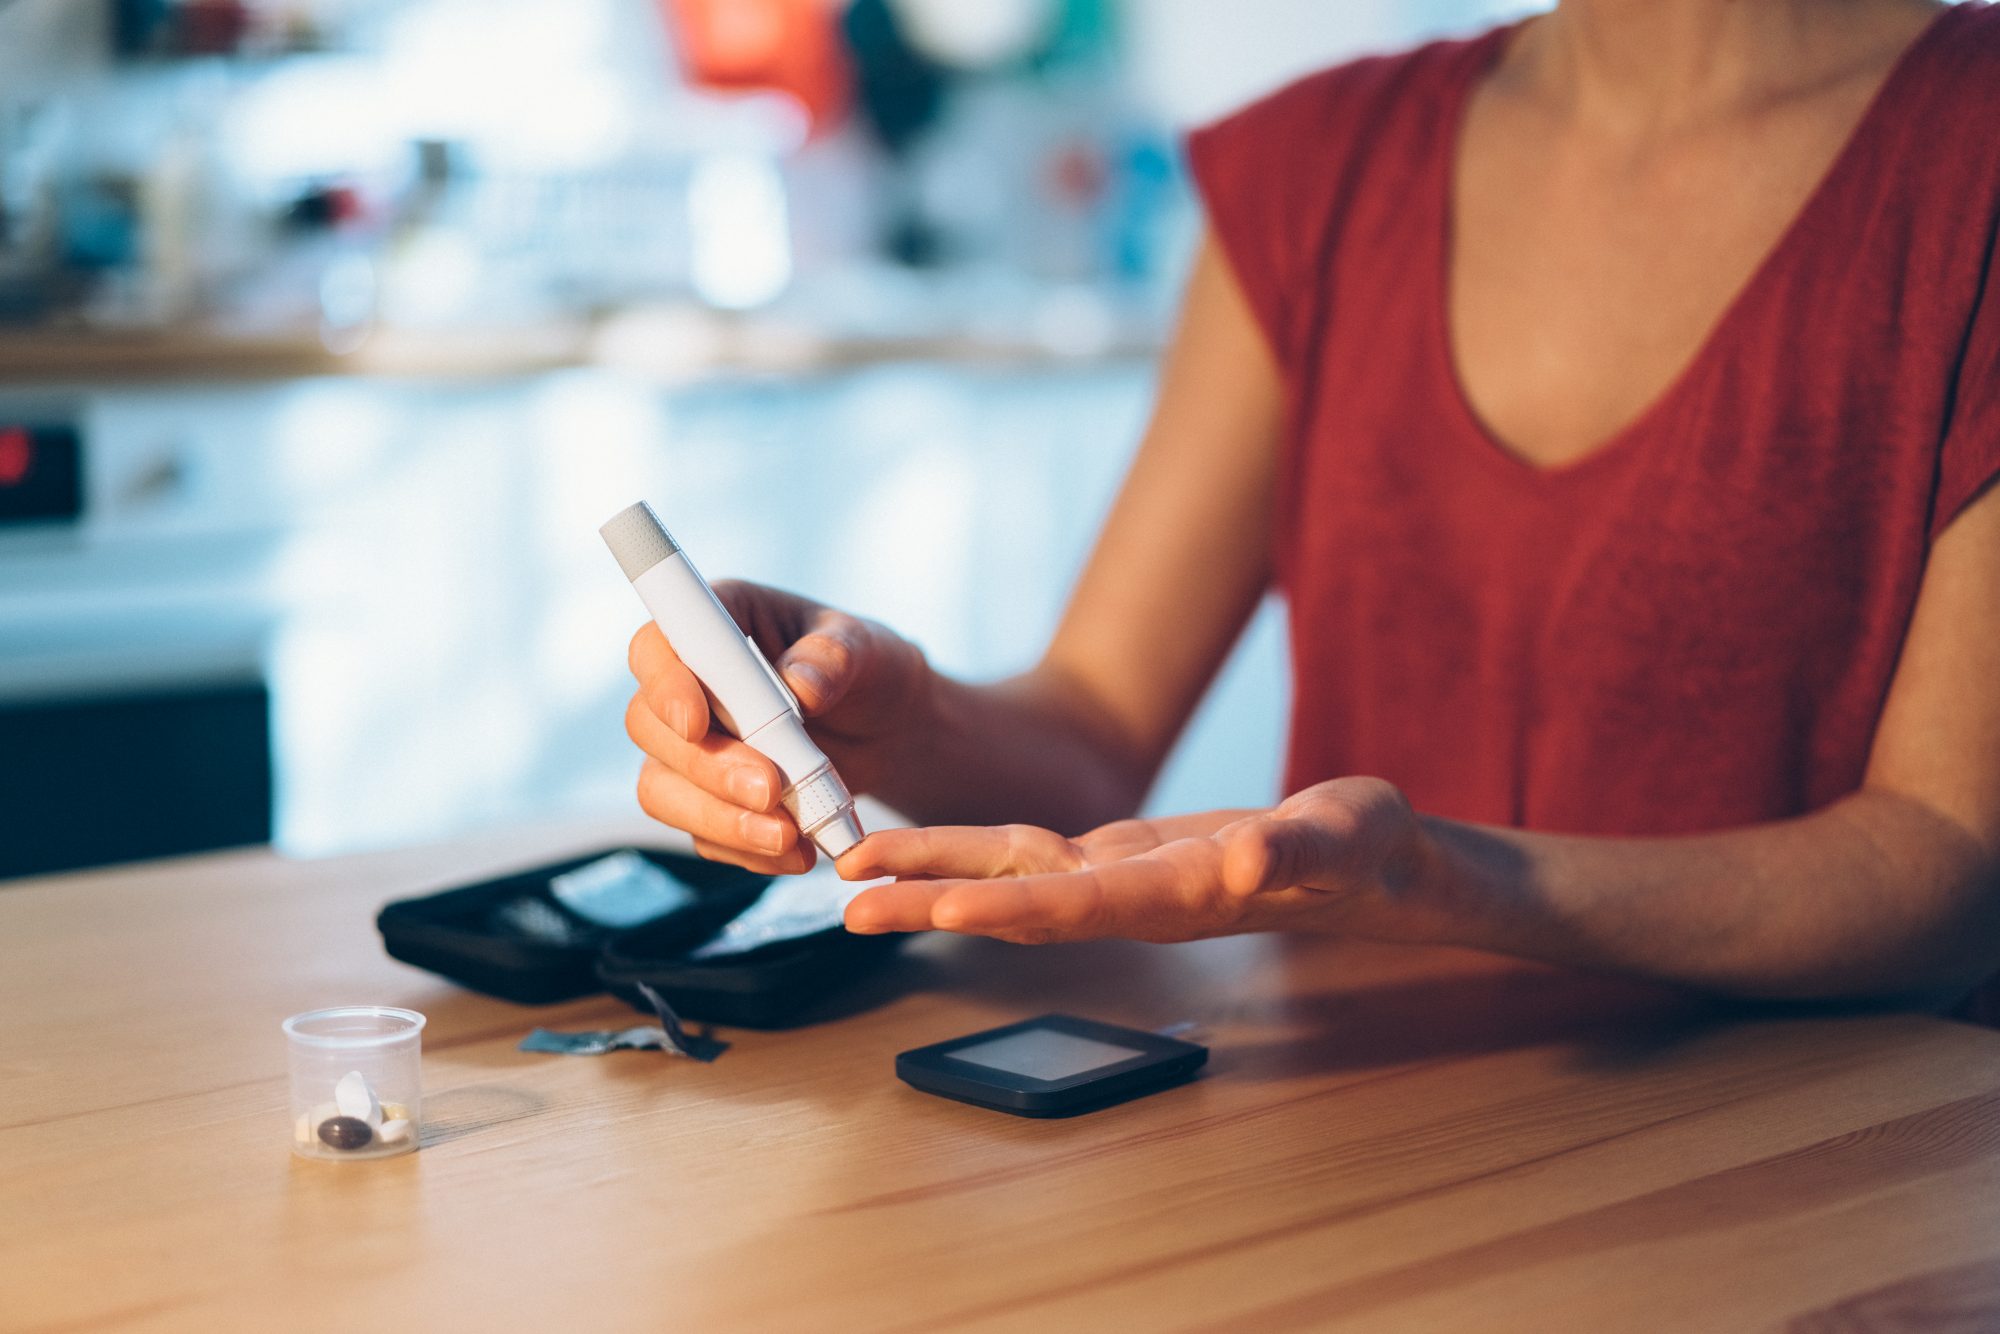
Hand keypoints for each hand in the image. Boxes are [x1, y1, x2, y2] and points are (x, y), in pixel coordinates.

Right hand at [625, 582, 930, 874]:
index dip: (665, 685)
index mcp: (718, 624)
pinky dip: (746, 848)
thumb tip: (799, 685)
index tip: (697, 723)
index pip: (657, 647)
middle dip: (706, 766)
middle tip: (770, 789)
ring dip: (720, 819)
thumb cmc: (870, 669)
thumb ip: (836, 657)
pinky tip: (797, 852)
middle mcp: (689, 685)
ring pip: (661, 789)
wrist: (891, 730)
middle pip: (650, 727)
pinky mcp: (707, 799)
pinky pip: (702, 834)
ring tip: (788, 837)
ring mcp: (690, 747)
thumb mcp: (869, 650)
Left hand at [835, 777, 1439, 944]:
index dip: (1004, 907)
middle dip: (933, 899)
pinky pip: (1029, 854)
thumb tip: (1245, 858)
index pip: (1076, 907)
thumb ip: (1298, 849)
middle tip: (849, 905)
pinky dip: (971, 850)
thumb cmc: (1364, 849)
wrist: (1369, 863)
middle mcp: (1132, 896)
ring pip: (1009, 875)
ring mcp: (1119, 879)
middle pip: (1016, 900)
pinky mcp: (1119, 857)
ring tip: (854, 872)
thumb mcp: (1346, 836)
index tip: (936, 908)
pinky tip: (924, 854)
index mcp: (1177, 895)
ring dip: (934, 875)